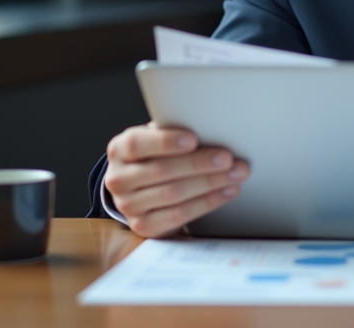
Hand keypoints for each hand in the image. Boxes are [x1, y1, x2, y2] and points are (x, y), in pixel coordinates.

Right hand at [103, 123, 248, 237]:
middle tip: (228, 158)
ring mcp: (128, 205)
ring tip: (235, 174)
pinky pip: (179, 215)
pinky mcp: (144, 226)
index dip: (166, 142)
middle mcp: (118, 179)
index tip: (193, 139)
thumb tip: (210, 126)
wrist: (141, 189)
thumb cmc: (156, 155)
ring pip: (173, 194)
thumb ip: (173, 132)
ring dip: (210, 184)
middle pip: (162, 171)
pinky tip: (226, 192)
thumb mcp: (157, 139)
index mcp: (119, 150)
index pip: (137, 144)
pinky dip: (207, 203)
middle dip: (199, 164)